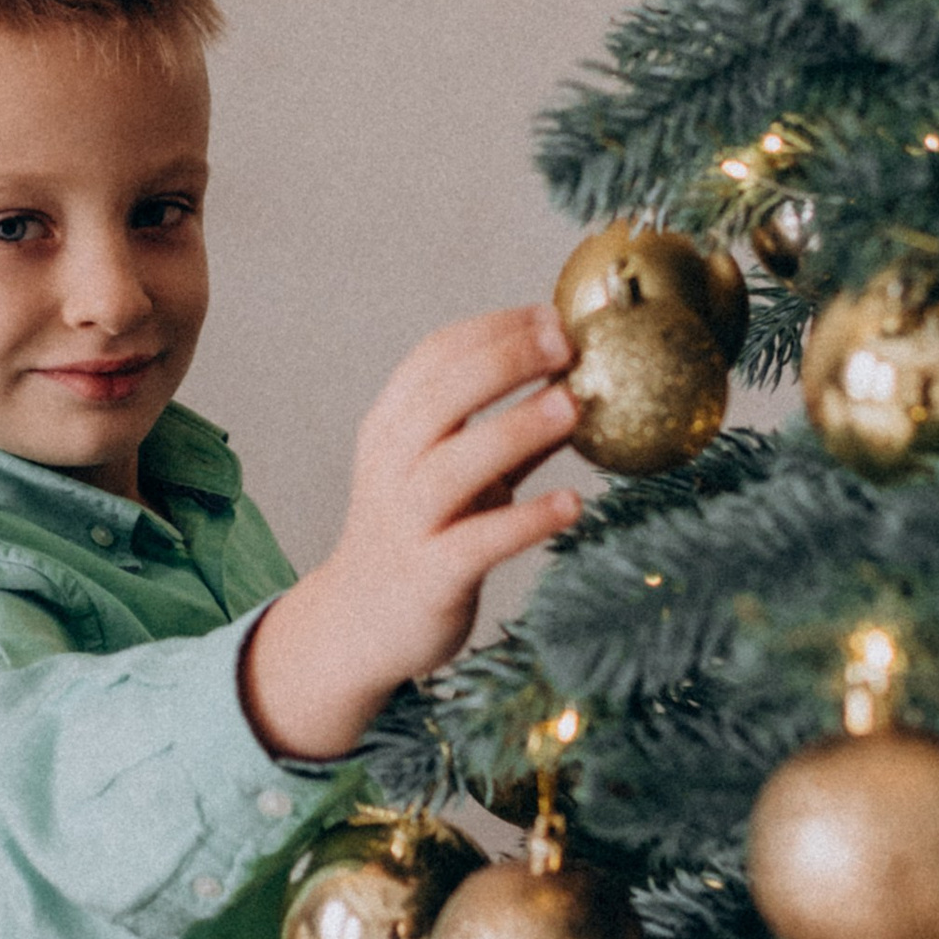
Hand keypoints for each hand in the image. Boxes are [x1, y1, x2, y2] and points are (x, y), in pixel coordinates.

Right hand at [241, 307, 582, 763]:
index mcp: (392, 427)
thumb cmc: (420, 534)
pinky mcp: (429, 575)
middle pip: (440, 398)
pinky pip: (477, 542)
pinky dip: (525, 520)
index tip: (551, 315)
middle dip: (504, 361)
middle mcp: (392, 466)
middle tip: (564, 343)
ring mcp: (407, 521)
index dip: (493, 329)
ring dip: (514, 429)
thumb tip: (578, 386)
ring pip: (454, 466)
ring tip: (572, 405)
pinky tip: (572, 504)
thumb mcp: (452, 473)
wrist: (360, 623)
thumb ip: (504, 433)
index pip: (434, 358)